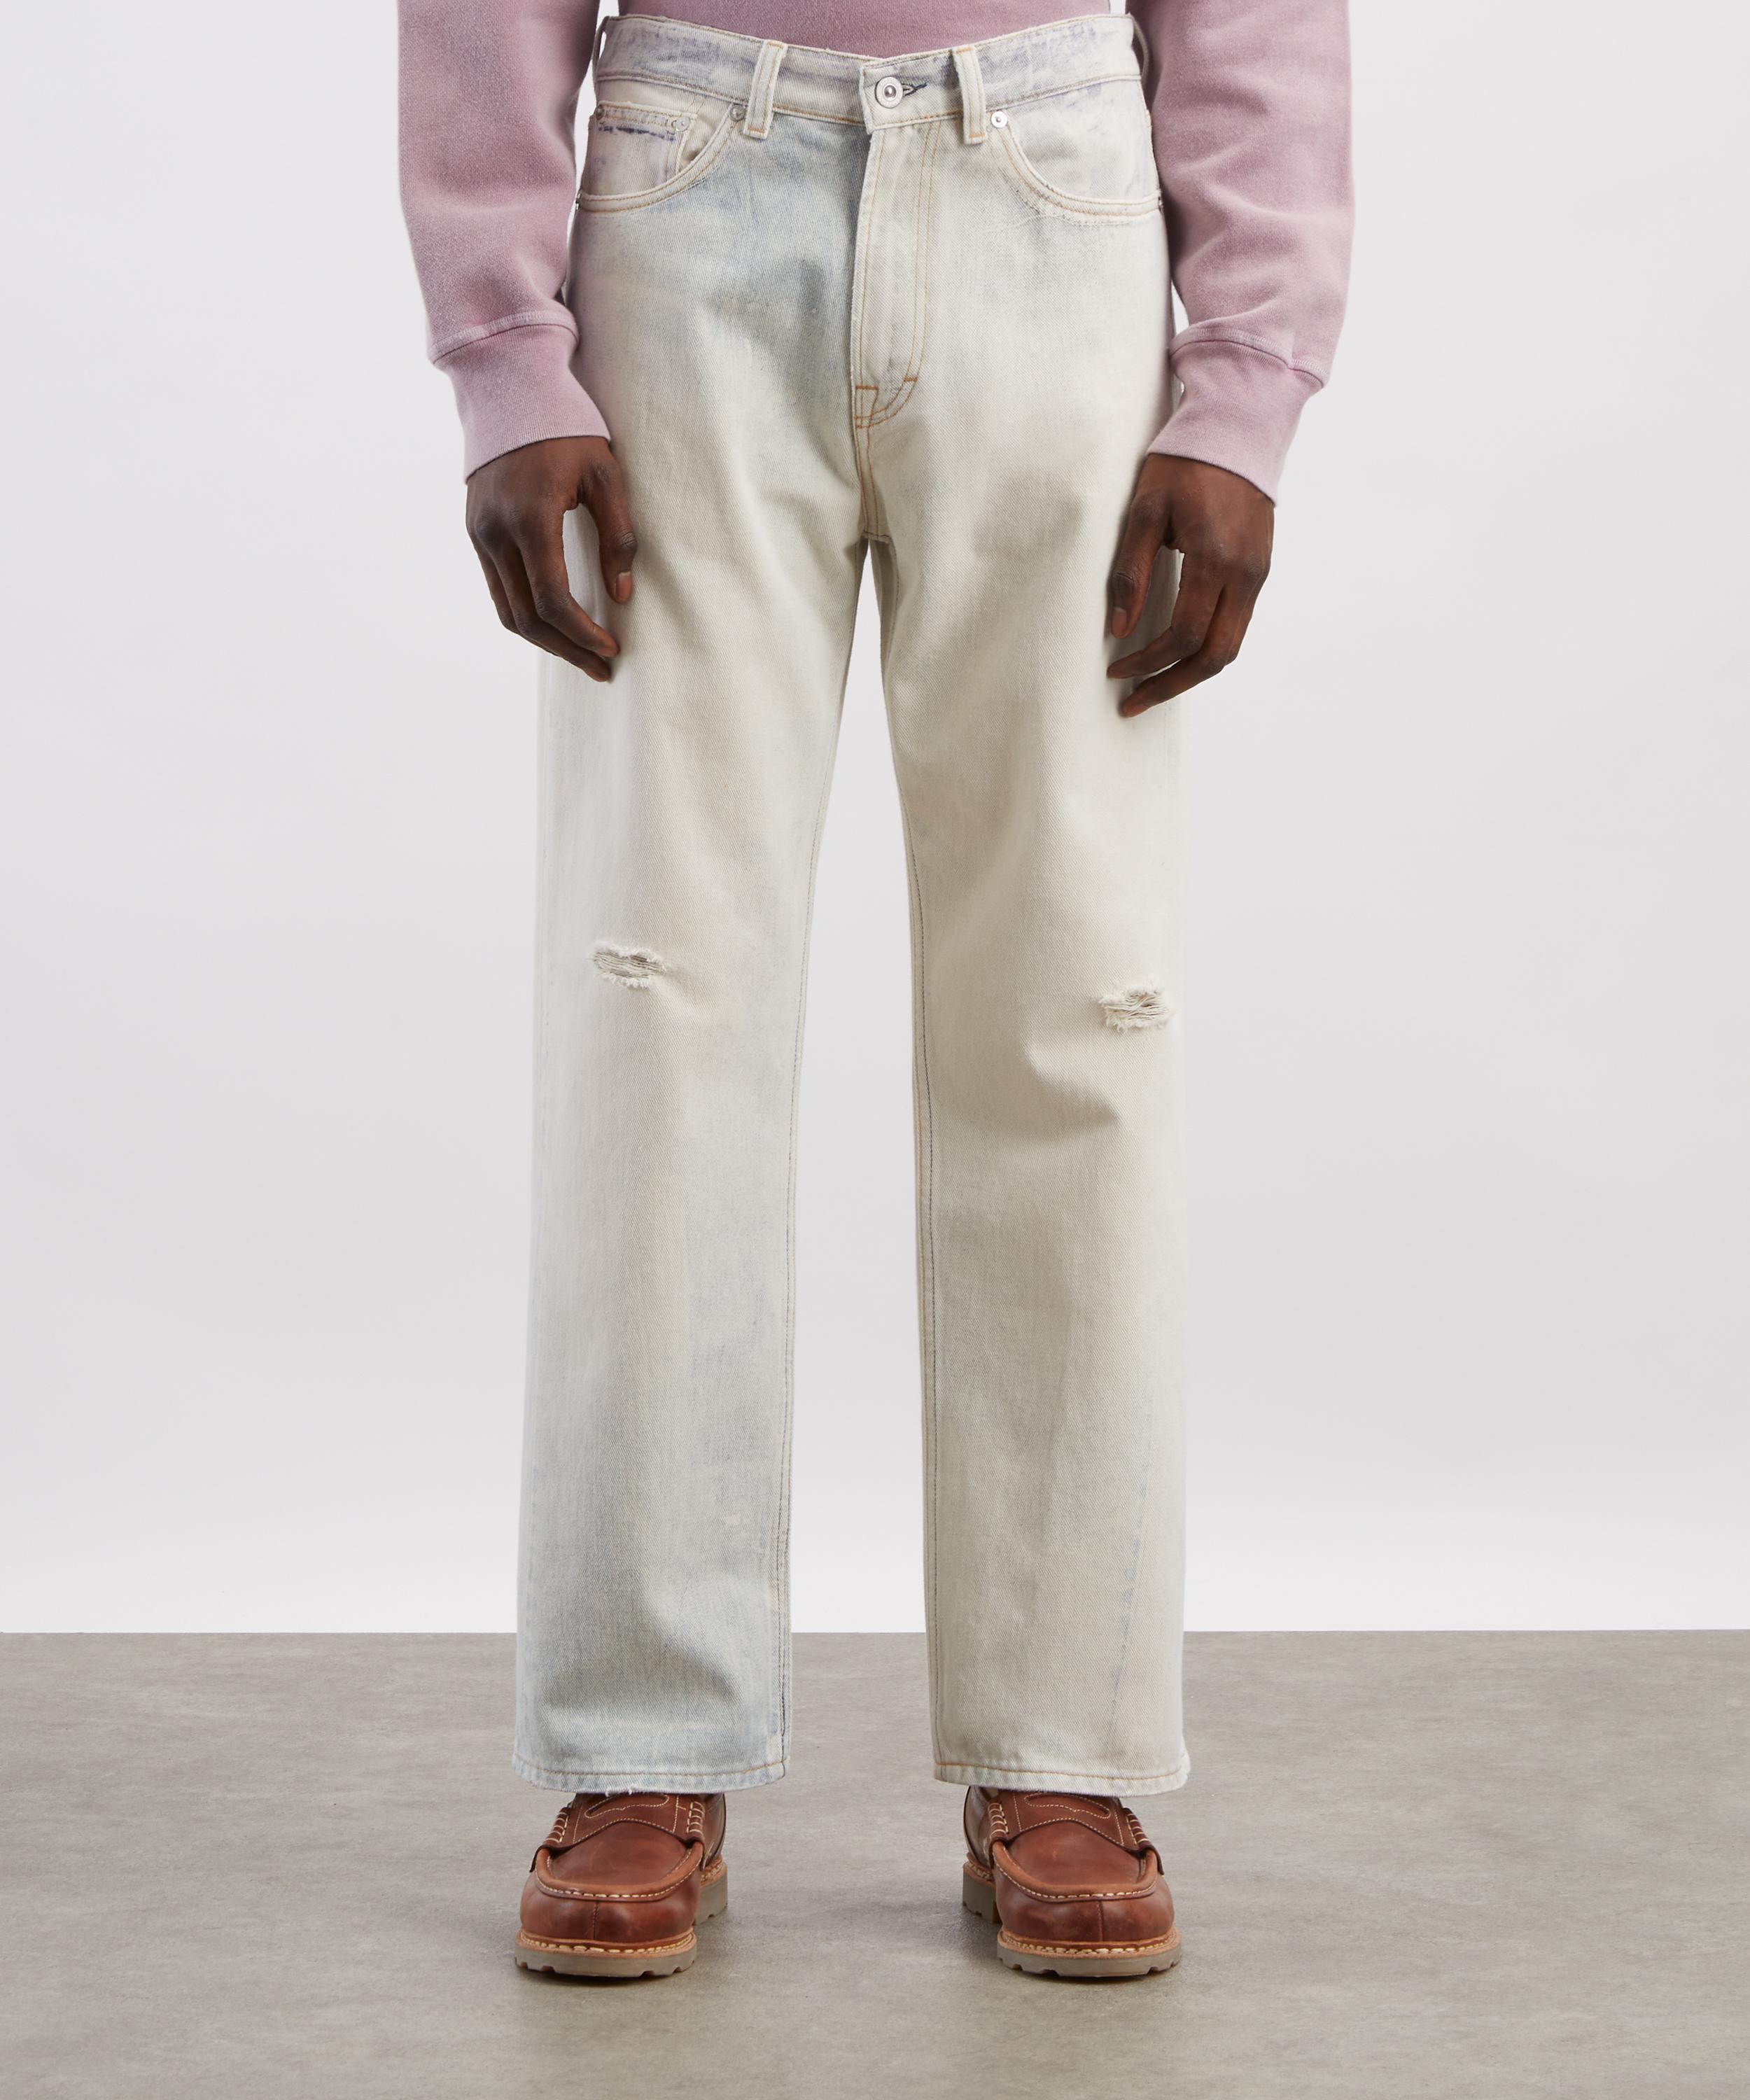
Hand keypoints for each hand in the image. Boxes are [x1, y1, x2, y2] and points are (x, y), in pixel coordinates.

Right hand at [465, 435, 636, 681]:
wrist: (507, 388)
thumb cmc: (566, 428)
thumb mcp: (606, 475)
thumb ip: (618, 536)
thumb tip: (622, 595)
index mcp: (530, 517)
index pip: (552, 600)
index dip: (583, 634)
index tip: (612, 649)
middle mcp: (496, 532)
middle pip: (527, 618)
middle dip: (567, 649)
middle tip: (602, 668)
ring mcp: (479, 534)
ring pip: (507, 611)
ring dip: (545, 640)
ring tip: (581, 655)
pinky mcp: (475, 532)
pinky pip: (498, 589)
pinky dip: (526, 614)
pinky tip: (555, 624)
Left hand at [1107, 455, 1272, 716]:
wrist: (1237, 428)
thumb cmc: (1183, 464)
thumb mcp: (1144, 510)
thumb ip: (1130, 571)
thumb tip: (1120, 629)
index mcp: (1215, 559)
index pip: (1183, 634)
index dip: (1147, 661)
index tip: (1115, 670)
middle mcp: (1245, 574)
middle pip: (1213, 657)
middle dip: (1170, 684)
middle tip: (1133, 700)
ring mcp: (1257, 573)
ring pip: (1230, 647)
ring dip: (1190, 672)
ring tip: (1153, 684)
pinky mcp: (1260, 569)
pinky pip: (1236, 624)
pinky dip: (1206, 647)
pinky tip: (1178, 651)